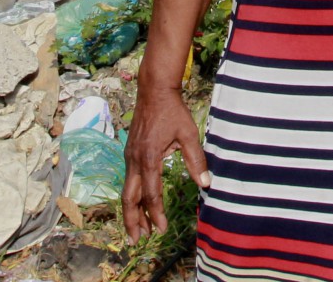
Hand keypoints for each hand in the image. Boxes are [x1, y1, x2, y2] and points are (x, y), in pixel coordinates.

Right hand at [122, 85, 210, 240]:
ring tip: (138, 230)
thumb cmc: (173, 111)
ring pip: (127, 191)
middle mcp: (135, 161)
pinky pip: (128, 180)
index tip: (162, 229)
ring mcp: (129, 157)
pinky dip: (132, 197)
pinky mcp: (130, 153)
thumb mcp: (188, 134)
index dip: (156, 213)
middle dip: (133, 221)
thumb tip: (206, 183)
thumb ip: (196, 159)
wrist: (154, 90)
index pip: (151, 194)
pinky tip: (138, 203)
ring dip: (132, 211)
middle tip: (138, 241)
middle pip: (130, 198)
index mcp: (149, 159)